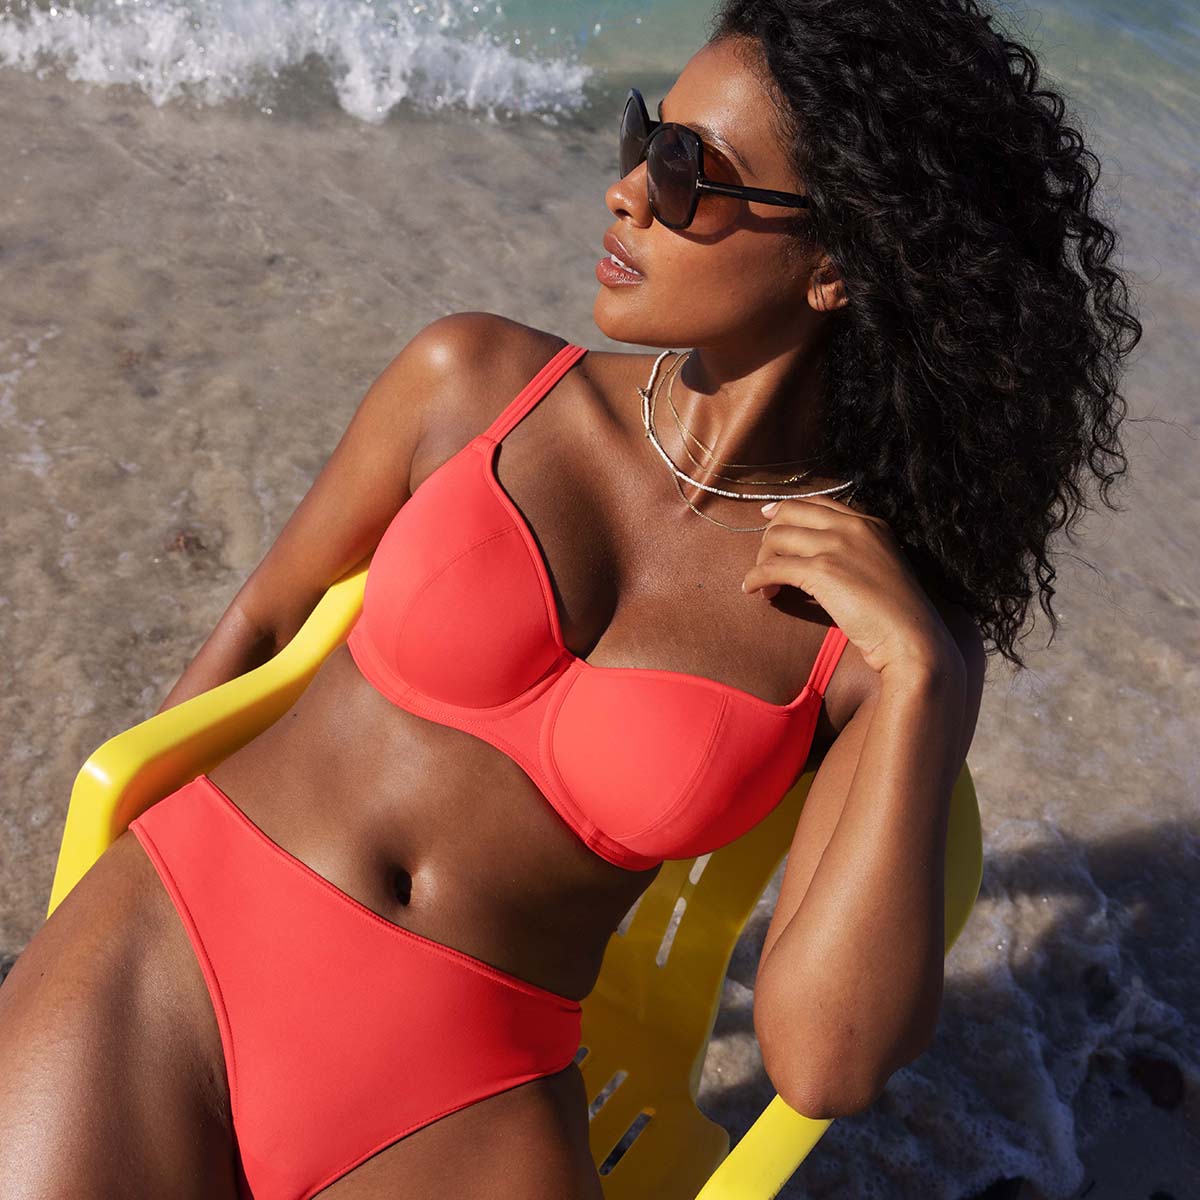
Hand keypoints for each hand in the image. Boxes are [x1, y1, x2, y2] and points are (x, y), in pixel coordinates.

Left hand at [741, 496, 958, 676]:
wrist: (911, 638)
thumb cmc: (898, 615)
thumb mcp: (882, 567)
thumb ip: (856, 552)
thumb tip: (819, 556)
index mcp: (870, 523)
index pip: (818, 503)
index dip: (787, 508)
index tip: (768, 518)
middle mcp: (852, 526)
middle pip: (791, 513)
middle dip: (770, 535)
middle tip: (765, 560)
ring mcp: (837, 545)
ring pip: (777, 537)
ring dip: (761, 560)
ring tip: (764, 585)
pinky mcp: (822, 570)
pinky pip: (772, 567)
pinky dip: (756, 578)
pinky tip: (754, 590)